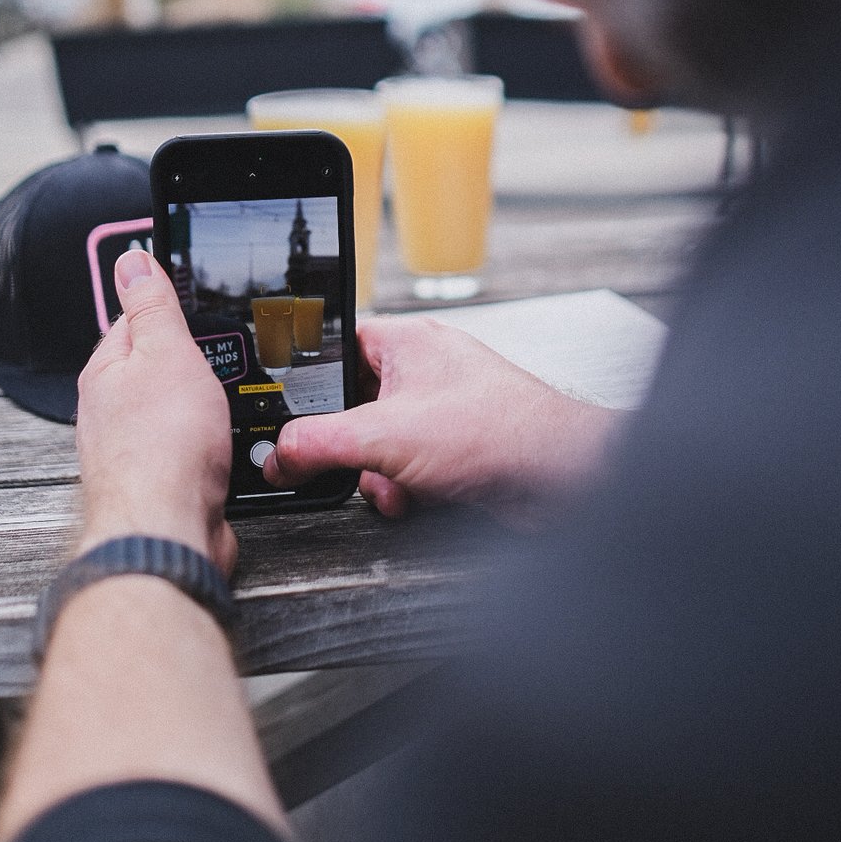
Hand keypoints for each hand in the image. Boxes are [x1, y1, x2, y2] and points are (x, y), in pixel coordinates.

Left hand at [75, 250, 235, 572]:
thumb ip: (153, 305)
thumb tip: (134, 259)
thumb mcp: (167, 353)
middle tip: (224, 362)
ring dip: (212, 405)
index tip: (198, 304)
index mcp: (108, 370)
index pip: (136, 319)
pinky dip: (217, 441)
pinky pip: (196, 446)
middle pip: (162, 367)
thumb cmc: (164, 447)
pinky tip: (231, 444)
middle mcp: (114, 410)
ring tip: (229, 404)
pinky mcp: (166, 480)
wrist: (170, 528)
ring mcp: (138, 447)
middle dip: (199, 363)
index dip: (173, 309)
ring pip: (183, 409)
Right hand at [264, 316, 618, 526]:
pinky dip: (403, 487)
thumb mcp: (383, 437)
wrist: (560, 477)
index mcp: (407, 342)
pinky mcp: (457, 447)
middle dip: (348, 444)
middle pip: (355, 404)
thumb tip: (280, 452)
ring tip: (392, 484)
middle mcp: (426, 369)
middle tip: (345, 459)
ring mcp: (443, 409)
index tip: (289, 411)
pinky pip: (407, 465)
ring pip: (379, 442)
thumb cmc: (499, 431)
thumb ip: (319, 442)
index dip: (311, 379)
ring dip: (377, 473)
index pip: (338, 345)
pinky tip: (414, 499)